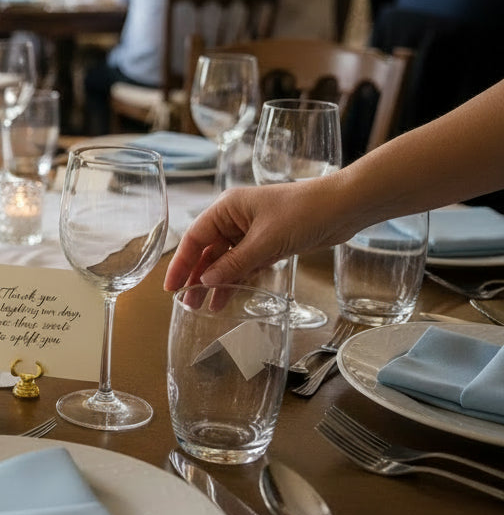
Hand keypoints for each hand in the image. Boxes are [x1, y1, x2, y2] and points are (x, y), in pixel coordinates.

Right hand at [163, 181, 356, 290]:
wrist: (344, 207)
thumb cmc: (303, 213)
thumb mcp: (265, 241)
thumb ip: (235, 263)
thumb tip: (206, 281)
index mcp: (227, 208)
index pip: (195, 238)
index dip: (181, 263)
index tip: (170, 287)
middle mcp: (235, 218)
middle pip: (208, 250)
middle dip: (196, 277)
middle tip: (186, 302)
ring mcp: (252, 231)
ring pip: (226, 260)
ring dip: (216, 282)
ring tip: (204, 306)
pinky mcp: (268, 242)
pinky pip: (244, 263)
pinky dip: (237, 279)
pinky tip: (230, 297)